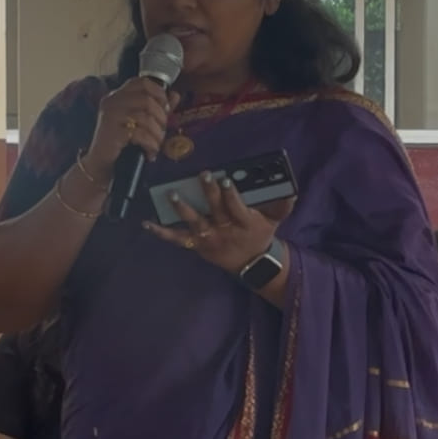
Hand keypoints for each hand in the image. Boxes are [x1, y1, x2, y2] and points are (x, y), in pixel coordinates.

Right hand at [83, 77, 173, 177]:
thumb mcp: (140, 122)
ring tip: (156, 144)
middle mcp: (112, 102)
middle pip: (147, 100)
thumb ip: (157, 108)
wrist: (101, 164)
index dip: (159, 93)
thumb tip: (175, 95)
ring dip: (157, 134)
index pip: (142, 82)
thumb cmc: (121, 142)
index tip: (166, 108)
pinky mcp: (111, 132)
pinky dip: (150, 144)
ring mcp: (110, 116)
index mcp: (117, 95)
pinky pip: (140, 133)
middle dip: (161, 118)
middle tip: (162, 132)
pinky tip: (149, 152)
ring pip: (145, 117)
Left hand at [145, 173, 281, 275]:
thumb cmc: (260, 234)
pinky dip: (161, 232)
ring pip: (194, 223)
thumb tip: (290, 189)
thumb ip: (282, 205)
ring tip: (173, 194)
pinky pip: (177, 239)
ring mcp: (208, 238)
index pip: (237, 207)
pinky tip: (147, 223)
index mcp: (245, 223)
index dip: (231, 194)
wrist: (251, 263)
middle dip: (209, 192)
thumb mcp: (275, 221)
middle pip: (215, 210)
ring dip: (183, 209)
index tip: (226, 180)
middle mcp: (225, 231)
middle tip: (204, 175)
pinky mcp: (196, 245)